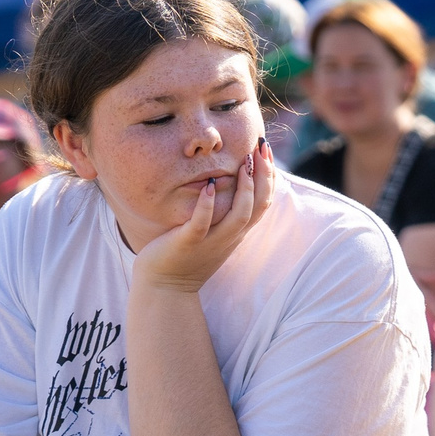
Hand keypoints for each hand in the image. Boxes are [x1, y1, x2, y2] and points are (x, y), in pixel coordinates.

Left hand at [130, 140, 275, 295]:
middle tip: (262, 147)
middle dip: (265, 175)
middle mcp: (231, 235)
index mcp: (237, 231)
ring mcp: (212, 240)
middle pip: (260, 204)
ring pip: (240, 215)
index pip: (264, 201)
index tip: (265, 151)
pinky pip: (202, 223)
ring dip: (246, 188)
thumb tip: (225, 186)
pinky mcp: (189, 243)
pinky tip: (210, 186)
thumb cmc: (185, 256)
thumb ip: (222, 214)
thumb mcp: (212, 234)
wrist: (165, 288)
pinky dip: (208, 205)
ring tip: (244, 164)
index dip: (269, 176)